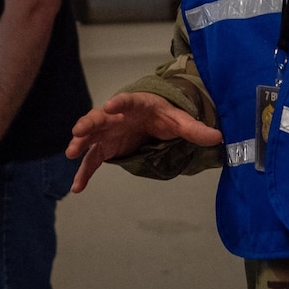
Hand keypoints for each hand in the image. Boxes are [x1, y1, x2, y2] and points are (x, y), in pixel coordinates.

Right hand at [65, 92, 223, 192]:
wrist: (152, 119)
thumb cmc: (164, 114)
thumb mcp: (180, 120)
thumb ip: (195, 129)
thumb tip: (218, 137)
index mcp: (135, 104)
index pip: (126, 100)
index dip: (118, 102)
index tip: (110, 106)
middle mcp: (117, 116)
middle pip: (100, 118)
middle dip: (89, 123)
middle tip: (79, 130)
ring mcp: (109, 132)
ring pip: (91, 138)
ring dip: (80, 145)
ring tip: (71, 154)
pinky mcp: (106, 148)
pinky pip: (92, 161)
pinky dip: (84, 173)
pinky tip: (77, 188)